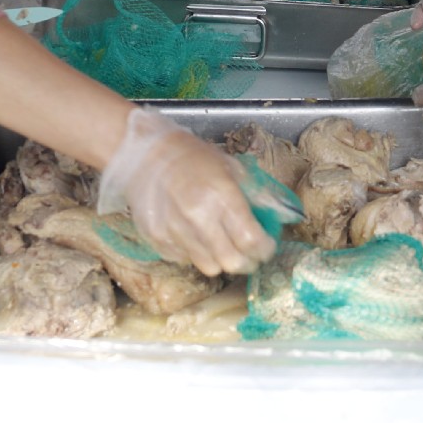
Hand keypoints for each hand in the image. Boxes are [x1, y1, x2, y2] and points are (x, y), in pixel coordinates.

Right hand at [97, 108, 275, 275]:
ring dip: (221, 259)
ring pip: (209, 267)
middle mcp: (198, 217)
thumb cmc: (192, 157)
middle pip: (232, 262)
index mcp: (221, 195)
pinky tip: (195, 235)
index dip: (264, 249)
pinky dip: (196, 253)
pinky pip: (186, 260)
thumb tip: (278, 216)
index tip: (266, 246)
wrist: (144, 155)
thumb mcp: (231, 167)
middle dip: (247, 262)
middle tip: (250, 254)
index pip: (251, 240)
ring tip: (221, 244)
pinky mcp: (158, 241)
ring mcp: (176, 232)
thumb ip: (255, 194)